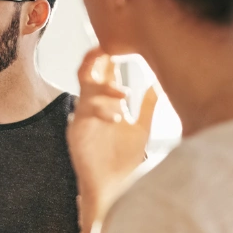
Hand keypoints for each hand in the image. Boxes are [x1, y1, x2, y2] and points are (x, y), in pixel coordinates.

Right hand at [68, 48, 156, 219]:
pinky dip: (102, 111)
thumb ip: (146, 107)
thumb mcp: (140, 129)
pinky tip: (117, 118)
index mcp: (106, 105)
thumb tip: (156, 84)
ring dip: (105, 89)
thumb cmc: (123, 161)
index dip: (107, 57)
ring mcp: (82, 120)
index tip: (117, 42)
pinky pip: (85, 112)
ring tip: (123, 95)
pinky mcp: (76, 133)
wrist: (113, 190)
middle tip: (104, 48)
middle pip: (87, 74)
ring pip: (86, 91)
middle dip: (94, 59)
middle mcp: (91, 108)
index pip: (103, 74)